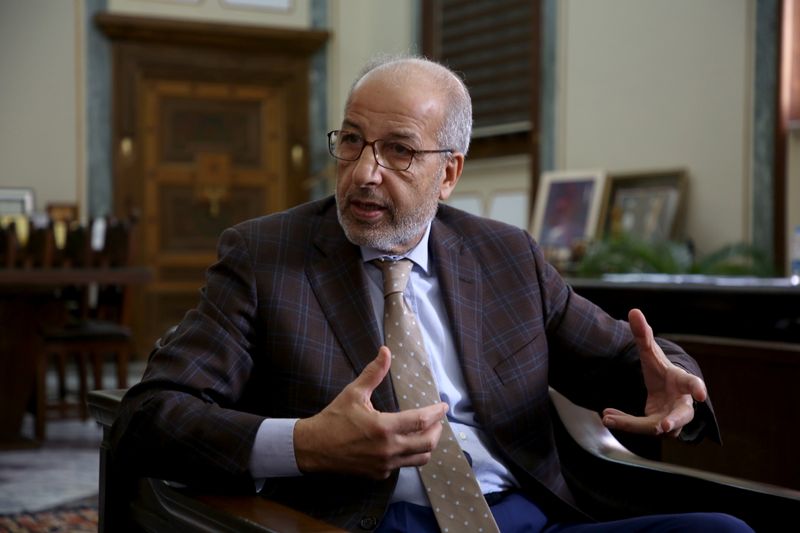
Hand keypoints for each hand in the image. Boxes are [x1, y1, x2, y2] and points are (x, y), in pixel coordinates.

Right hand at [293, 346, 448, 478]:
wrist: (313, 448)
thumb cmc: (334, 418)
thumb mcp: (354, 393)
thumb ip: (374, 373)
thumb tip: (385, 350)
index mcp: (384, 427)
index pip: (422, 421)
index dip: (436, 412)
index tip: (443, 406)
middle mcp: (389, 449)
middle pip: (428, 443)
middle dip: (437, 430)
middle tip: (437, 420)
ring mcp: (385, 464)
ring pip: (420, 459)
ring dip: (427, 445)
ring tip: (427, 433)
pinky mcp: (379, 474)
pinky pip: (403, 465)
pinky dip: (409, 454)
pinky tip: (404, 444)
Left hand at [601, 309, 707, 437]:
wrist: (665, 391)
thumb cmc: (662, 371)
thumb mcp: (651, 353)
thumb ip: (643, 335)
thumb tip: (633, 311)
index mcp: (683, 382)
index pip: (693, 383)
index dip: (698, 388)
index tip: (702, 394)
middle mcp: (681, 404)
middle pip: (682, 416)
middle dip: (674, 422)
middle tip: (664, 426)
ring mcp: (671, 418)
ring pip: (655, 427)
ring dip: (631, 424)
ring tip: (608, 417)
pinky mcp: (657, 427)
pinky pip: (641, 428)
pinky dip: (624, 423)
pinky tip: (607, 416)